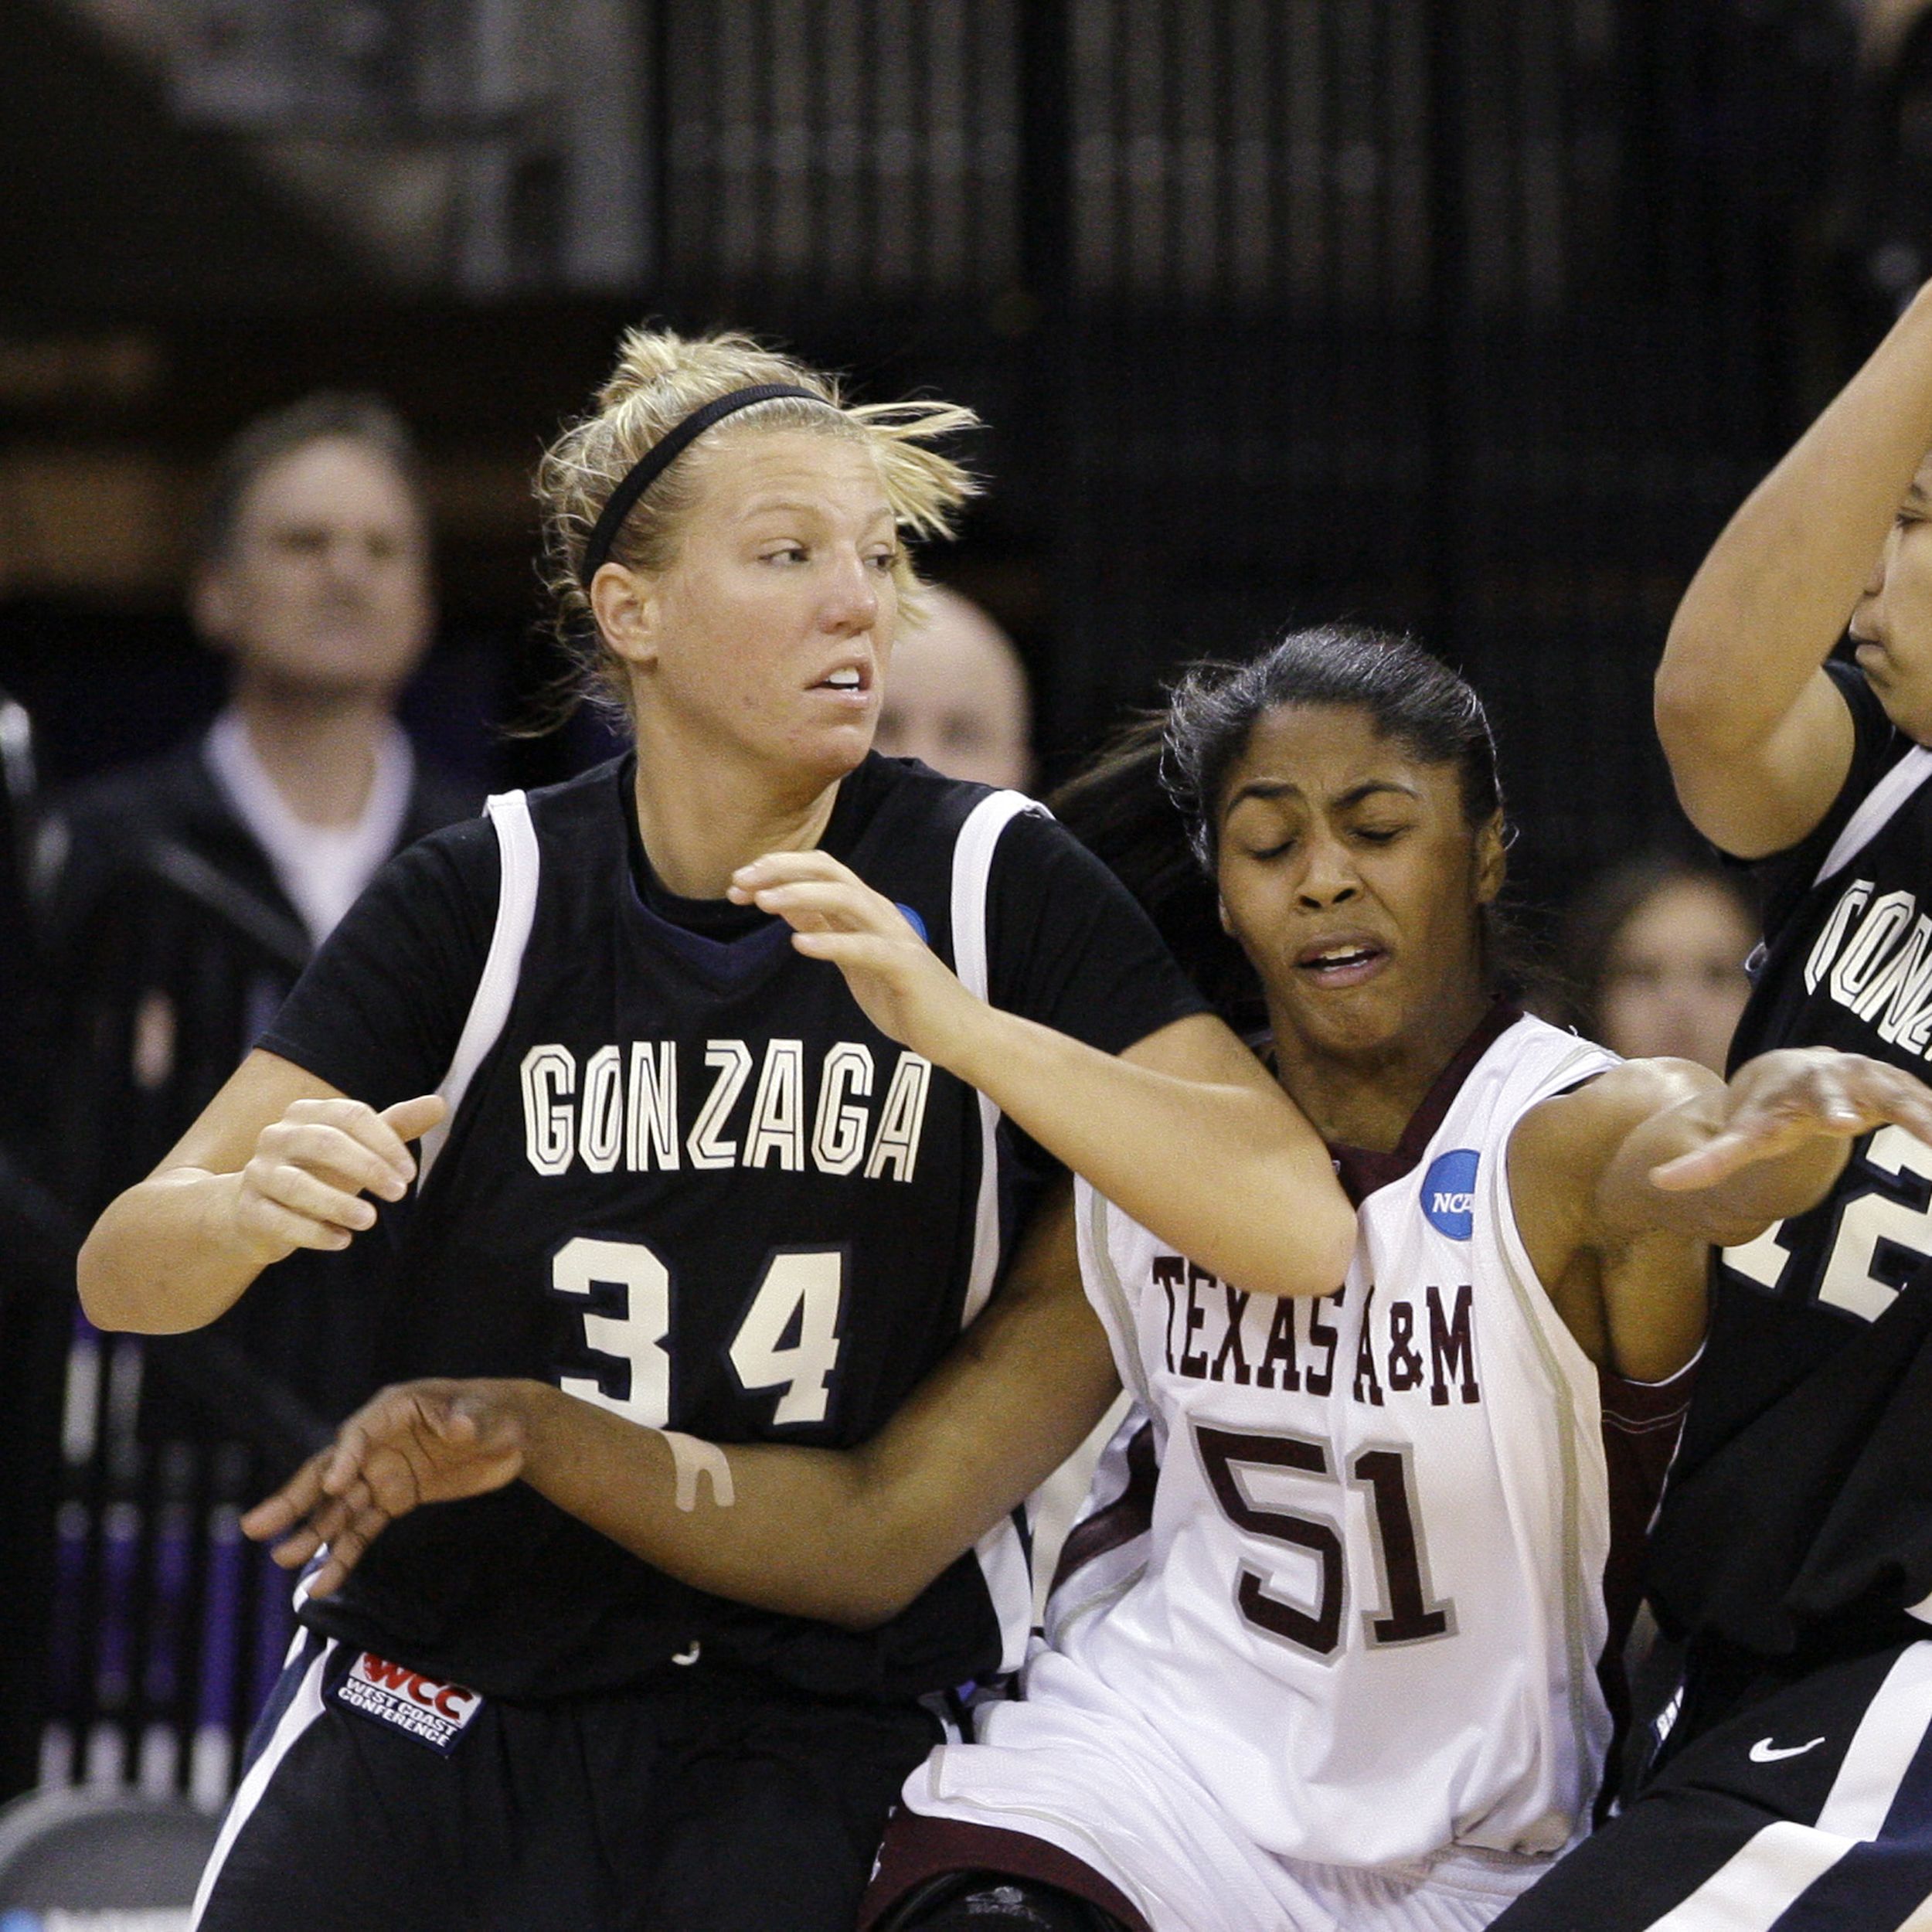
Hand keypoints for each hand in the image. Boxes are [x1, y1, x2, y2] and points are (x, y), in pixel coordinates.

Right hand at [231, 1092, 444, 1263]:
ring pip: (295, 1184)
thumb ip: (396, 1127)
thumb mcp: (358, 1148)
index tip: (409, 1173)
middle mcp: (277, 1136)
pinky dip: (312, 1232)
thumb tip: (440, 1104)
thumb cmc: (318, 1173)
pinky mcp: (248, 1210)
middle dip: (367, 1167)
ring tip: (370, 1221)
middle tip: (400, 1193)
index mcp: (307, 1113)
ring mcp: (257, 1173)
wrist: (254, 1211)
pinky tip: (342, 1241)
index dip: (384, 1142)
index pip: (351, 1116)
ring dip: (336, 1203)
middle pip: (324, 1143)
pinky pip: (277, 1220)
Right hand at [241, 1379, 527, 1596]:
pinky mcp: (394, 1499)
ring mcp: (382, 1474)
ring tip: (285, 1561)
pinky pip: (361, 1529)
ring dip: (313, 1535)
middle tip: (257, 1526)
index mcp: (393, 1410)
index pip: (359, 1434)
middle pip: (329, 1473)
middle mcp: (376, 1443)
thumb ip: (470, 1419)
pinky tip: (323, 1582)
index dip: (345, 1458)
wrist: (510, 1432)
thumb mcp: (487, 1412)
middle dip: (296, 1500)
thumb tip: (458, 1426)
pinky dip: (343, 1554)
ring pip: (338, 1508)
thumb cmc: (494, 1411)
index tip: (334, 1486)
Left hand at [729, 849, 976, 1058]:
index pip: (819, 870)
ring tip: (764, 902)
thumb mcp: (853, 958)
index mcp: (866, 910)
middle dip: (781, 870)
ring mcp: (894, 938)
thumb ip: (824, 927)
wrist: (958, 1032)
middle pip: (829, 871)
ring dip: (802, 895)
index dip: (776, 869)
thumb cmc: (903, 997)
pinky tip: (799, 943)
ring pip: (847, 898)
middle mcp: (880, 914)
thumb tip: (781, 901)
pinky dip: (831, 941)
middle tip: (740, 882)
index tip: (738, 884)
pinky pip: (865, 947)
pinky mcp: (904, 968)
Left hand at [1649, 1049, 1931, 1191]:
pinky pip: (1924, 1102)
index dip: (1822, 1111)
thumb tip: (1655, 1182)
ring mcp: (1867, 1079)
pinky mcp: (1897, 1087)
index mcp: (1790, 1098)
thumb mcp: (1743, 1136)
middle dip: (1854, 1101)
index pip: (1797, 1109)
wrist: (1797, 1069)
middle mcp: (1829, 1082)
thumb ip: (1707, 1161)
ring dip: (1922, 1111)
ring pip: (1897, 1092)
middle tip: (1862, 1120)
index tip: (1837, 1123)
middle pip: (1845, 1091)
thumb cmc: (1769, 1110)